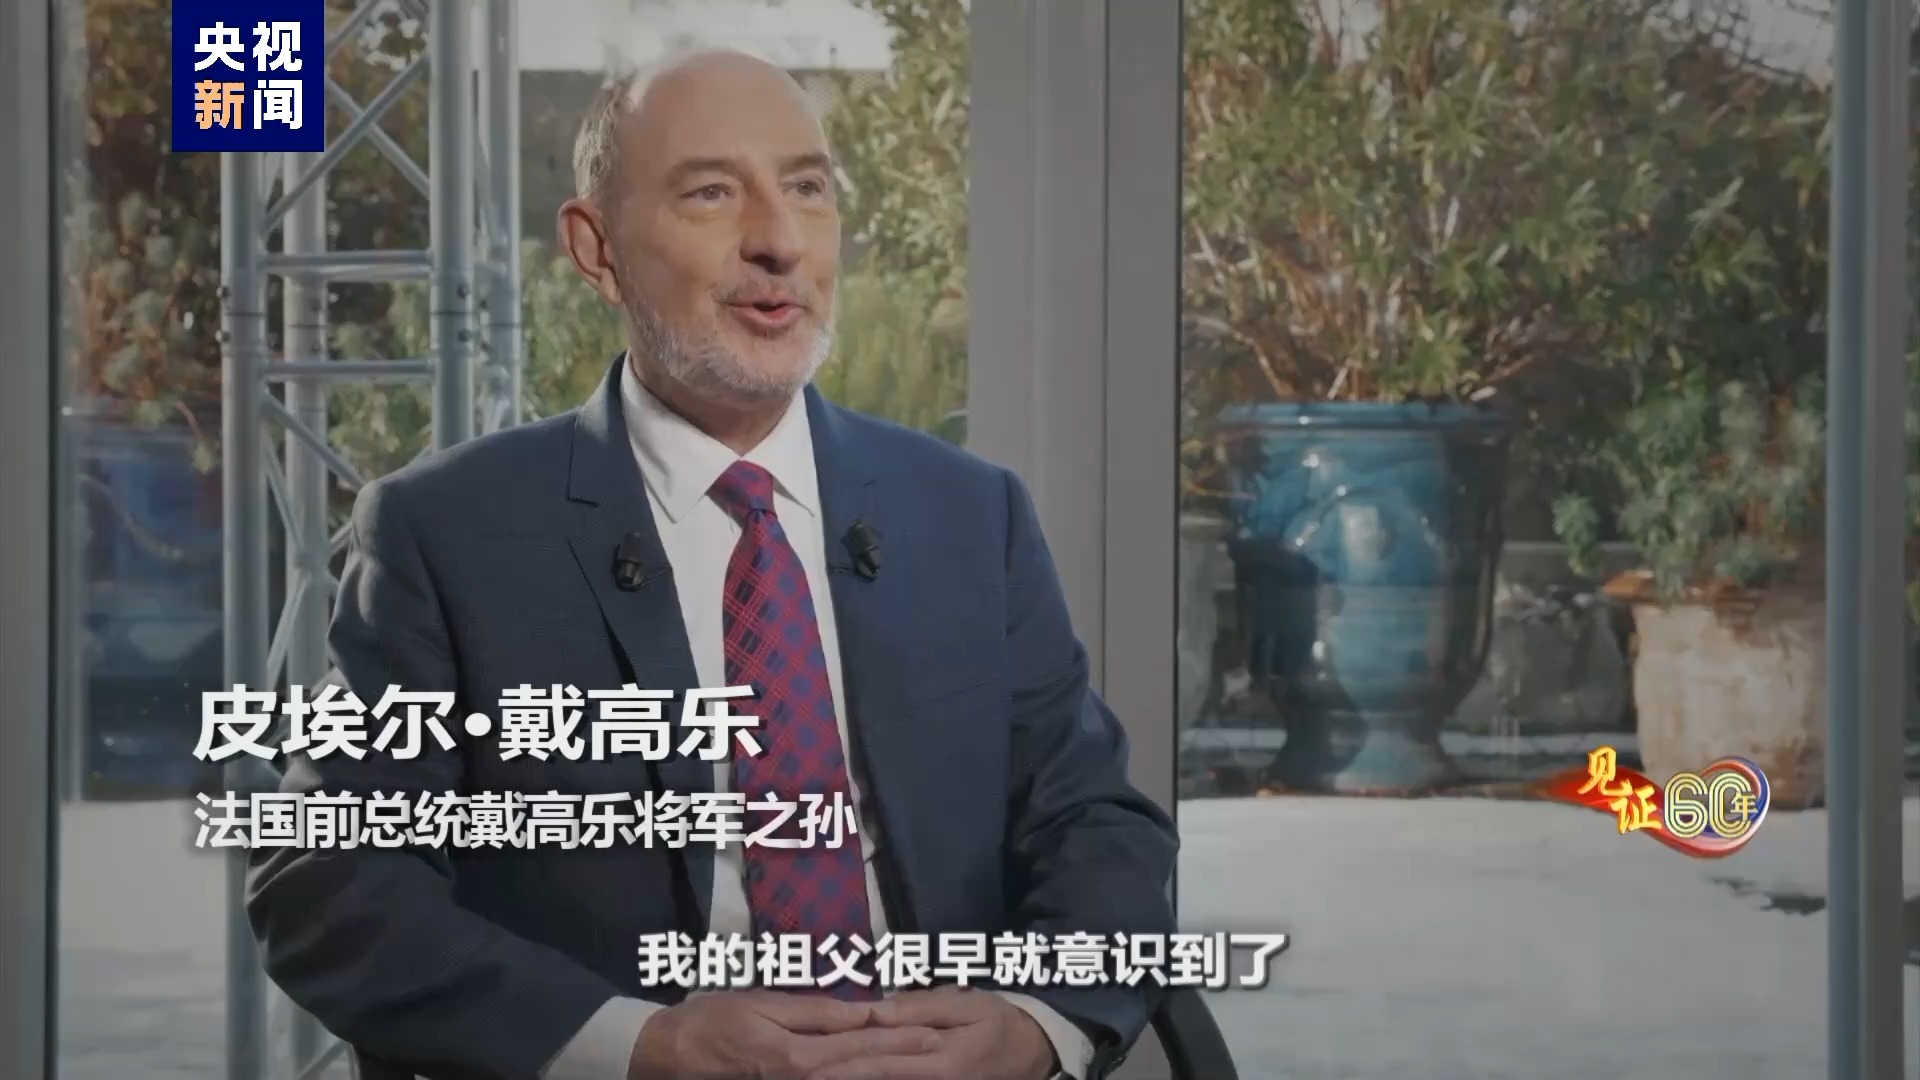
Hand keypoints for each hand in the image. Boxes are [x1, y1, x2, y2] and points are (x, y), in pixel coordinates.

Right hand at [627, 991, 941, 1079]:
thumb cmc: (710, 1020)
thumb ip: (814, 1012)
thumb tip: (861, 1012)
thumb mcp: (761, 1003)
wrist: (664, 1057)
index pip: (860, 1047)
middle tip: (941, 1052)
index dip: (900, 1041)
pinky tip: (873, 1074)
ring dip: (884, 1076)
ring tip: (920, 1066)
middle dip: (905, 1062)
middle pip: (863, 1074)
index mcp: (796, 1057)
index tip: (934, 1034)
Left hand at [803, 986, 1056, 1079]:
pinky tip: (847, 1077)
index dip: (842, 1068)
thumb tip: (875, 1011)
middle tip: (801, 1076)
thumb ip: (920, 1009)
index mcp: (939, 1061)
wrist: (1034, 1053)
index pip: (879, 1064)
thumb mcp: (966, 1005)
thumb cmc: (998, 1021)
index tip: (808, 1070)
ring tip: (814, 1078)